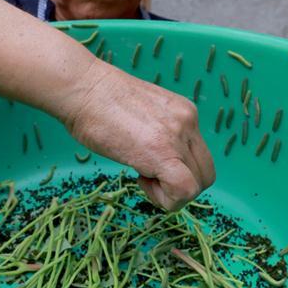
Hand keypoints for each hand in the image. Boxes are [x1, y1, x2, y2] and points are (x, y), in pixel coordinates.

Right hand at [61, 59, 215, 210]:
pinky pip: (184, 190)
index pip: (199, 156)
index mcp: (184, 113)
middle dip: (178, 186)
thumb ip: (159, 135)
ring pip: (197, 185)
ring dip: (169, 193)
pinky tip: (142, 181)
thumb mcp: (141, 115)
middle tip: (149, 177)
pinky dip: (166, 199)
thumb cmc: (98, 103)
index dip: (180, 172)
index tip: (152, 165)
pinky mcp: (163, 151)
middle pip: (205, 174)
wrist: (83, 88)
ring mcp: (178, 136)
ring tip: (141, 176)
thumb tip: (158, 162)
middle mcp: (188, 122)